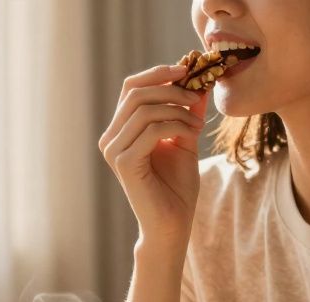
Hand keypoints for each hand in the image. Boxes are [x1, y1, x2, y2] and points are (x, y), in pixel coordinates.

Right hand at [99, 64, 208, 248]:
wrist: (173, 224)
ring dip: (177, 110)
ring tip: (198, 124)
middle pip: (135, 93)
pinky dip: (176, 125)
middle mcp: (110, 138)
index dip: (157, 73)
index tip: (187, 69)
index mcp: (120, 130)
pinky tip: (192, 133)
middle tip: (197, 95)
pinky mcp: (123, 162)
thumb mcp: (184, 140)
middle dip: (170, 88)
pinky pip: (151, 129)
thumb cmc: (176, 188)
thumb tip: (198, 81)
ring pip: (144, 109)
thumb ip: (186, 112)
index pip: (131, 88)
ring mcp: (113, 150)